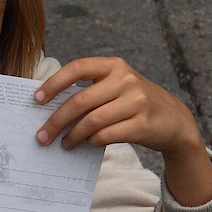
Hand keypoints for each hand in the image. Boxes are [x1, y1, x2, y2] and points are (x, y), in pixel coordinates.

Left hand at [34, 56, 211, 205]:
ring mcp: (137, 101)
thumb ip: (90, 91)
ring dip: (73, 136)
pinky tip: (86, 145)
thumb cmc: (133, 104)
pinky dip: (92, 142)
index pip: (77, 68)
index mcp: (114, 66)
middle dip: (56, 121)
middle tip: (42, 136)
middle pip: (80, 101)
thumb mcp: (116, 87)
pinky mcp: (143, 124)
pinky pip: (107, 135)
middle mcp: (126, 80)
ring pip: (92, 121)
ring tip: (63, 144)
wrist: (174, 121)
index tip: (37, 99)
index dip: (54, 83)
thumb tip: (50, 109)